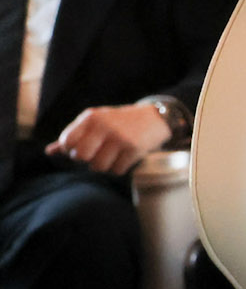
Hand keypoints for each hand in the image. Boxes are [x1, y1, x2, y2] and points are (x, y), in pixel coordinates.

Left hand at [46, 103, 172, 175]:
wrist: (153, 119)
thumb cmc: (118, 122)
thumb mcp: (94, 123)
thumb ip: (73, 136)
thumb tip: (49, 152)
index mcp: (91, 117)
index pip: (67, 141)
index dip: (70, 151)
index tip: (79, 150)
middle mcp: (104, 126)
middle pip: (82, 156)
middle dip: (86, 160)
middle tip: (94, 156)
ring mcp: (120, 138)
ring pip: (99, 166)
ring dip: (103, 166)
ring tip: (110, 157)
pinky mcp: (134, 149)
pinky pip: (117, 170)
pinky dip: (117, 169)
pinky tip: (122, 159)